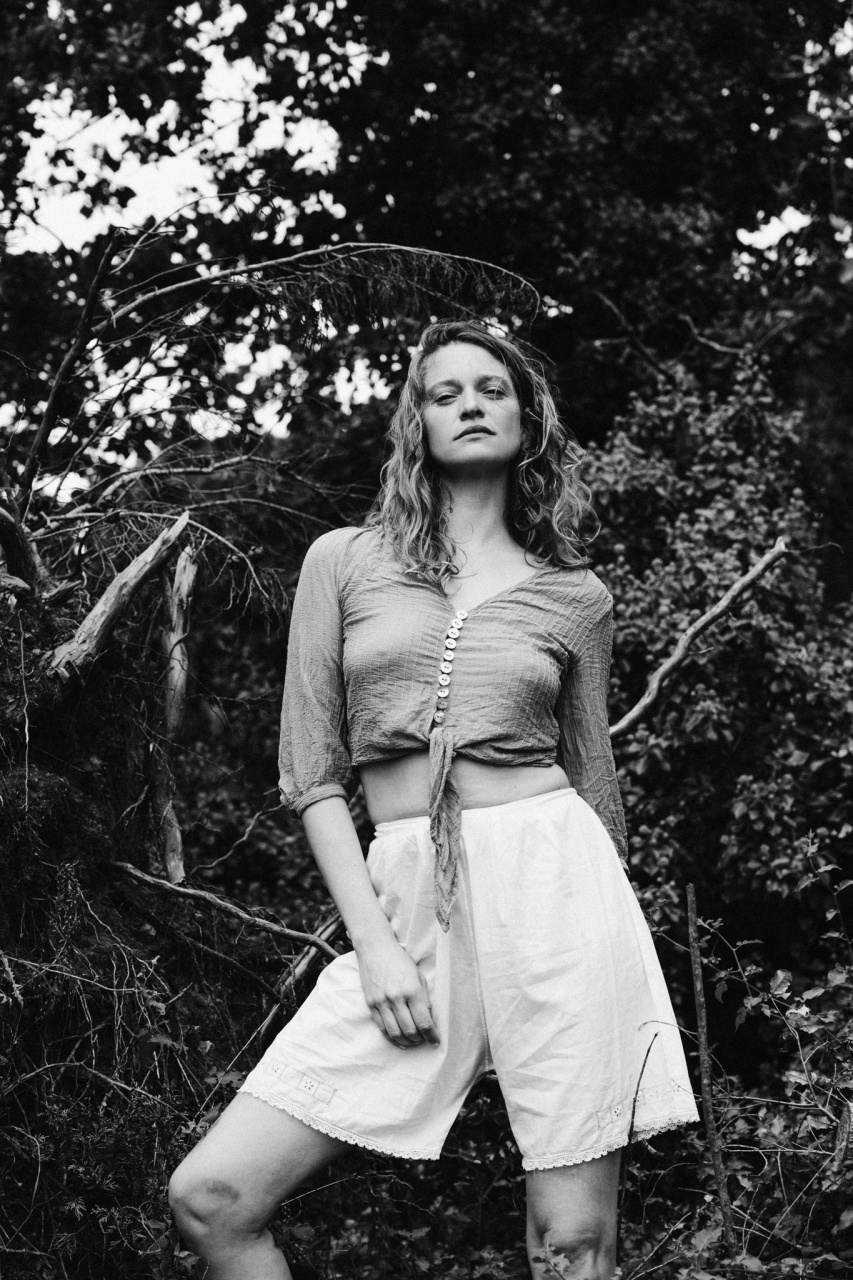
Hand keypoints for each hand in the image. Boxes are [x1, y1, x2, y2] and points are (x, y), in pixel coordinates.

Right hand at [354, 933, 439, 1048]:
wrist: (375, 948)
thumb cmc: (400, 960)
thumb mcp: (418, 976)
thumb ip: (424, 998)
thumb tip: (428, 1019)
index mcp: (412, 990)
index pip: (424, 1022)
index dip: (432, 1035)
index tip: (436, 1041)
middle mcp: (396, 998)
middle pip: (410, 1030)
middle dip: (420, 1040)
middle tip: (425, 1040)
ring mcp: (381, 1002)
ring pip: (395, 1033)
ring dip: (407, 1042)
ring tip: (414, 1042)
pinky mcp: (371, 1005)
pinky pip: (382, 1028)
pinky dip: (392, 1038)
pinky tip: (400, 1040)